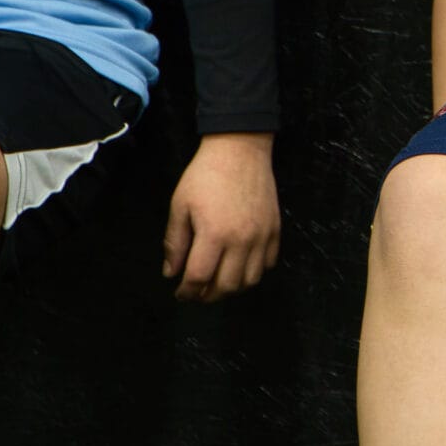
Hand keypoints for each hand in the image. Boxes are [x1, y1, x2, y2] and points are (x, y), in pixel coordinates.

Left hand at [162, 133, 279, 302]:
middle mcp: (241, 240)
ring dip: (232, 288)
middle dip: (208, 295)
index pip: (199, 277)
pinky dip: (254, 272)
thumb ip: (175, 242)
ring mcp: (261, 236)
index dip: (187, 291)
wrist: (240, 149)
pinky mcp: (274, 230)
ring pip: (250, 280)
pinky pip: (268, 264)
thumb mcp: (180, 205)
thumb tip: (171, 272)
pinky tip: (240, 265)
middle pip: (226, 286)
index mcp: (213, 234)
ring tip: (218, 281)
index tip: (180, 293)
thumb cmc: (205, 174)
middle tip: (197, 292)